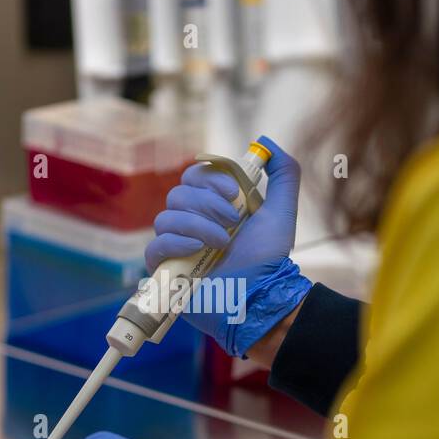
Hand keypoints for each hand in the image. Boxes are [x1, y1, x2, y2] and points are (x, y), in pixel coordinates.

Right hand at [144, 135, 311, 355]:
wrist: (261, 296)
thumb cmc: (270, 259)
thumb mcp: (282, 211)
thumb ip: (283, 174)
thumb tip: (266, 142)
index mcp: (213, 207)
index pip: (193, 176)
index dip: (210, 179)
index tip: (234, 194)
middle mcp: (192, 224)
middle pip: (178, 194)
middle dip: (207, 204)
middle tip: (232, 223)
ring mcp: (177, 248)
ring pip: (165, 217)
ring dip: (197, 225)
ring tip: (222, 244)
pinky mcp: (165, 271)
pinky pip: (155, 246)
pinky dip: (176, 243)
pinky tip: (197, 250)